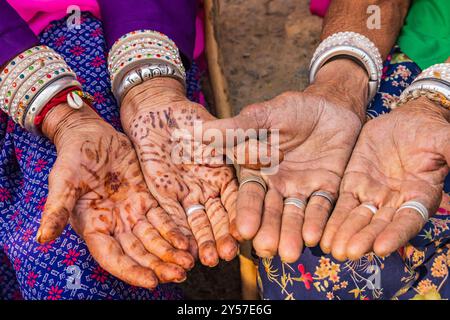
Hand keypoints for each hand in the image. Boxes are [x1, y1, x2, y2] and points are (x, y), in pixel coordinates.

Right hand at [37, 104, 193, 288]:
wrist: (91, 133)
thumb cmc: (72, 156)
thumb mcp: (63, 180)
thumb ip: (55, 208)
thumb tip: (42, 238)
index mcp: (93, 226)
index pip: (113, 257)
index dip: (132, 271)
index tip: (152, 282)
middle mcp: (114, 225)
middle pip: (138, 252)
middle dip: (158, 265)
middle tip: (181, 274)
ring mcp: (131, 212)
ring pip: (153, 238)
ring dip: (170, 252)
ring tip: (189, 262)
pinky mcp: (146, 198)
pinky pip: (162, 218)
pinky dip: (174, 230)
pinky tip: (188, 241)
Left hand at [121, 78, 239, 266]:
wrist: (154, 112)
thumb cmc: (186, 116)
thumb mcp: (212, 129)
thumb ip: (233, 142)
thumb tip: (266, 152)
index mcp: (225, 174)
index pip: (237, 200)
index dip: (242, 215)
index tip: (246, 232)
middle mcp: (208, 189)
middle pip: (219, 218)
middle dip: (223, 237)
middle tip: (227, 255)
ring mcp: (187, 194)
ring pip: (197, 222)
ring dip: (203, 241)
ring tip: (209, 260)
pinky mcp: (164, 196)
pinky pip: (171, 217)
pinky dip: (177, 233)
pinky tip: (183, 249)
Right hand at [197, 60, 368, 261]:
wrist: (332, 106)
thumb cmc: (294, 108)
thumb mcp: (264, 115)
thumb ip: (235, 128)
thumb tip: (195, 132)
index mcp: (257, 170)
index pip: (249, 195)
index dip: (246, 212)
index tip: (242, 231)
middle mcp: (277, 185)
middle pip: (271, 212)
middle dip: (269, 231)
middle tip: (267, 250)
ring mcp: (302, 189)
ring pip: (295, 215)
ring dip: (292, 233)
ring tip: (290, 253)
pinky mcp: (327, 189)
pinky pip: (322, 207)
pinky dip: (318, 221)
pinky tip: (316, 237)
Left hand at [321, 97, 449, 260]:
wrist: (404, 122)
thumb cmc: (428, 131)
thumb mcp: (443, 140)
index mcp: (420, 197)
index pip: (408, 221)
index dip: (395, 235)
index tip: (381, 248)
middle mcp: (395, 203)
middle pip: (378, 226)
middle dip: (363, 239)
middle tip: (348, 253)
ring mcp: (373, 196)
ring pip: (358, 219)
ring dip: (345, 234)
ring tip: (333, 250)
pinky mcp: (353, 186)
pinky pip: (342, 205)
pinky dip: (333, 219)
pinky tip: (322, 234)